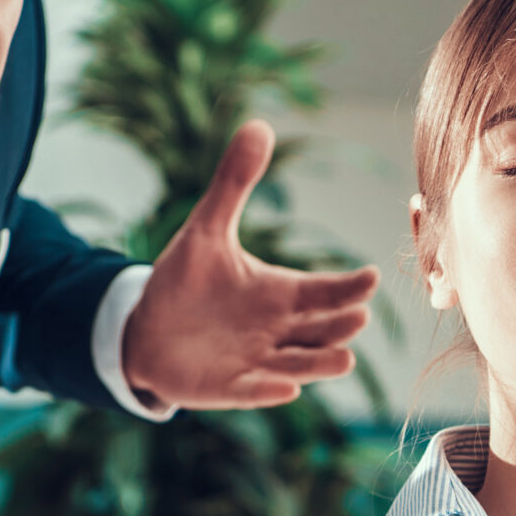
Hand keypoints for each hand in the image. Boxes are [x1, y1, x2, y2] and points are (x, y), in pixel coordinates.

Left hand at [120, 120, 381, 409]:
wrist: (145, 330)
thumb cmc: (185, 282)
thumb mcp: (207, 229)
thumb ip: (234, 183)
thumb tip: (259, 124)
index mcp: (281, 294)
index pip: (325, 291)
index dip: (349, 286)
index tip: (370, 277)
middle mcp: (279, 330)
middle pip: (322, 330)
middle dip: (341, 325)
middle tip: (359, 315)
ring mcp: (258, 361)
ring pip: (299, 364)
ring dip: (320, 364)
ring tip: (344, 360)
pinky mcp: (231, 387)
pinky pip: (255, 390)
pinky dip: (270, 390)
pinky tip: (287, 389)